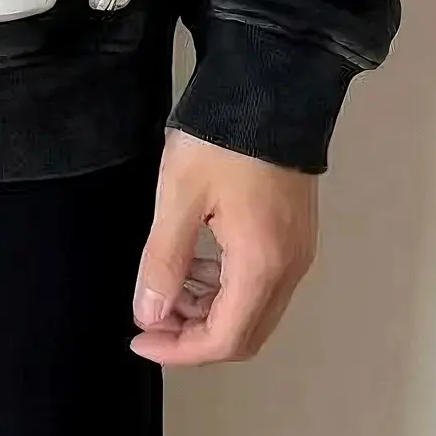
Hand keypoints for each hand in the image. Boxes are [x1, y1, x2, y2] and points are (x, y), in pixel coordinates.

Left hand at [128, 128, 316, 364]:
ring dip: (207, 309)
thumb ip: (164, 260)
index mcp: (262, 266)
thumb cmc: (221, 139)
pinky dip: (224, 285)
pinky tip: (194, 261)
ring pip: (253, 308)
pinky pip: (260, 280)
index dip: (179, 350)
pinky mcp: (293, 230)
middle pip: (244, 333)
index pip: (224, 339)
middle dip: (192, 335)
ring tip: (164, 285)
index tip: (139, 339)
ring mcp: (296, 249)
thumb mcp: (180, 195)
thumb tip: (148, 314)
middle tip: (149, 315)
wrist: (271, 85)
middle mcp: (289, 268)